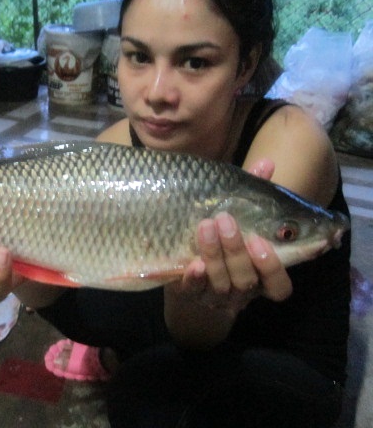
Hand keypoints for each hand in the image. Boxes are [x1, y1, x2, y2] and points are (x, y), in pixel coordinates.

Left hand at [168, 158, 292, 313]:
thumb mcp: (235, 215)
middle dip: (237, 251)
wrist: (180, 266)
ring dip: (215, 255)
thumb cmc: (218, 235)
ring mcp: (215, 295)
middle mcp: (241, 290)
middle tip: (225, 219)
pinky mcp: (190, 294)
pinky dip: (195, 278)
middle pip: (248, 280)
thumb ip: (252, 194)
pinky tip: (193, 264)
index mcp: (259, 275)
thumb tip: (267, 163)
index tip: (262, 240)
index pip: (278, 286)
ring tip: (205, 226)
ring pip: (222, 284)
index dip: (275, 269)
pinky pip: (194, 291)